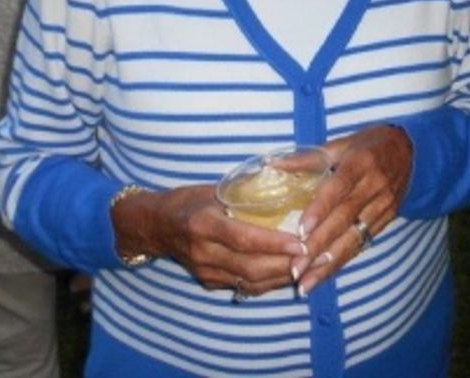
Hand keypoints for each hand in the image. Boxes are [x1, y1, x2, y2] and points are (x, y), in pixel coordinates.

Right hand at [113, 184, 306, 297]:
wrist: (156, 226)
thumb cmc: (189, 200)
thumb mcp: (214, 189)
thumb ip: (246, 192)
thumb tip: (287, 183)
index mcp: (203, 224)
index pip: (243, 238)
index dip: (274, 243)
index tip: (300, 242)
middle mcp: (203, 252)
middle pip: (250, 268)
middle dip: (285, 266)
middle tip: (314, 256)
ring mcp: (205, 271)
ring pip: (249, 282)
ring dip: (281, 278)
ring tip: (308, 267)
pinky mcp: (209, 282)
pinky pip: (244, 286)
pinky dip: (268, 282)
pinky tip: (288, 273)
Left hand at [296, 125, 412, 294]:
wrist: (410, 150)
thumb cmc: (367, 146)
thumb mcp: (340, 144)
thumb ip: (307, 158)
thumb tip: (272, 165)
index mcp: (361, 162)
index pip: (339, 188)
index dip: (320, 210)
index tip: (300, 231)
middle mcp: (375, 186)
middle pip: (345, 219)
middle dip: (320, 245)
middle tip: (296, 267)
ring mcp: (384, 206)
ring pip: (354, 238)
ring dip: (329, 262)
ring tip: (307, 282)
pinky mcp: (387, 220)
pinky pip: (362, 243)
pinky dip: (342, 260)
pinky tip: (324, 275)